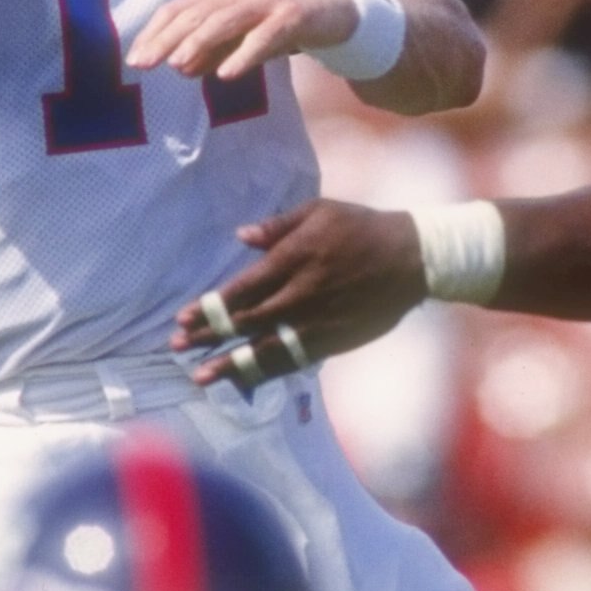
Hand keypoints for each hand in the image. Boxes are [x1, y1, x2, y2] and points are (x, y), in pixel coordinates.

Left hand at [127, 0, 353, 80]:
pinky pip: (264, 36)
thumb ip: (210, 51)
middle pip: (195, 14)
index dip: (154, 33)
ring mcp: (265, 1)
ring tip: (178, 64)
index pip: (177, 10)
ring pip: (225, 20)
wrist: (331, 7)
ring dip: (199, 42)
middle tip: (144, 64)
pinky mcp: (291, 15)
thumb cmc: (276, 23)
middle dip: (167, 39)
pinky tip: (227, 74)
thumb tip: (179, 67)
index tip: (134, 59)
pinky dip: (244, 54)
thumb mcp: (238, 38)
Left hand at [171, 201, 426, 386]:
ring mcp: (316, 322)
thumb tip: (241, 236)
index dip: (209, 307)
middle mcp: (299, 295)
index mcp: (292, 260)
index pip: (240, 290)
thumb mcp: (319, 211)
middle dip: (208, 336)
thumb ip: (277, 226)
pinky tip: (246, 379)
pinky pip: (293, 359)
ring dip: (230, 364)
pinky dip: (267, 371)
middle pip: (245, 322)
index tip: (183, 319)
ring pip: (265, 349)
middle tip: (177, 347)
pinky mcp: (333, 340)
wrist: (413, 258)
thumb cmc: (362, 228)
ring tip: (200, 377)